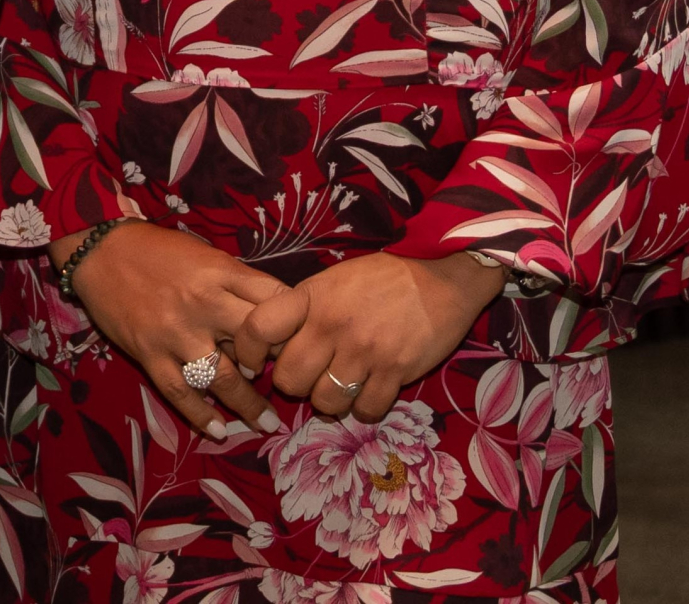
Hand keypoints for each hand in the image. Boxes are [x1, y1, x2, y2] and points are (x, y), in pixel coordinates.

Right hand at [62, 221, 288, 440]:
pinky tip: (218, 430)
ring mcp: (175, 332)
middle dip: (276, 367)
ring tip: (267, 424)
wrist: (100, 248)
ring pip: (222, 378)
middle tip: (290, 386)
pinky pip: (180, 392)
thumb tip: (274, 316)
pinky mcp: (149, 353)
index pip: (276, 302)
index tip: (302, 342)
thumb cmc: (158, 249)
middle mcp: (203, 304)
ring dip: (248, 405)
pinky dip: (200, 415)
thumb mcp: (206, 254)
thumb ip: (238, 282)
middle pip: (256, 345)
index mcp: (221, 273)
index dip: (296, 325)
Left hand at [234, 250, 503, 421]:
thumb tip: (276, 341)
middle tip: (308, 378)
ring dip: (330, 401)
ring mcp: (364, 350)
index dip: (247, 350)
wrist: (441, 279)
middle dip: (294, 385)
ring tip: (340, 388)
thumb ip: (305, 308)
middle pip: (289, 379)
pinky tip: (369, 394)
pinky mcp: (395, 372)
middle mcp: (331, 325)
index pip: (259, 326)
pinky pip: (367, 410)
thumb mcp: (334, 280)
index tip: (254, 363)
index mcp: (311, 297)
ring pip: (325, 401)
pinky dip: (365, 409)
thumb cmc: (383, 278)